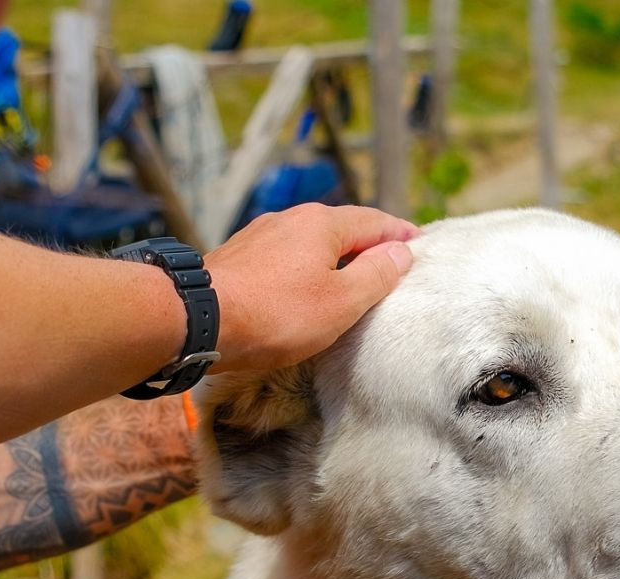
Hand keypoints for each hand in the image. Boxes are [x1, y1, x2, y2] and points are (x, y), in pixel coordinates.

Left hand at [205, 204, 419, 373]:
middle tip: (390, 260)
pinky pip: (286, 256)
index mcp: (323, 224)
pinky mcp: (240, 256)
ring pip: (311, 241)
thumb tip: (401, 252)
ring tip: (350, 276)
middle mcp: (291, 219)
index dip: (400, 234)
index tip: (420, 242)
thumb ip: (376, 276)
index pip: (375, 222)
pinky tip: (306, 285)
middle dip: (368, 243)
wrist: (199, 319)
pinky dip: (307, 266)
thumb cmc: (276, 314)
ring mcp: (261, 235)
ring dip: (336, 255)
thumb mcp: (340, 302)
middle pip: (342, 227)